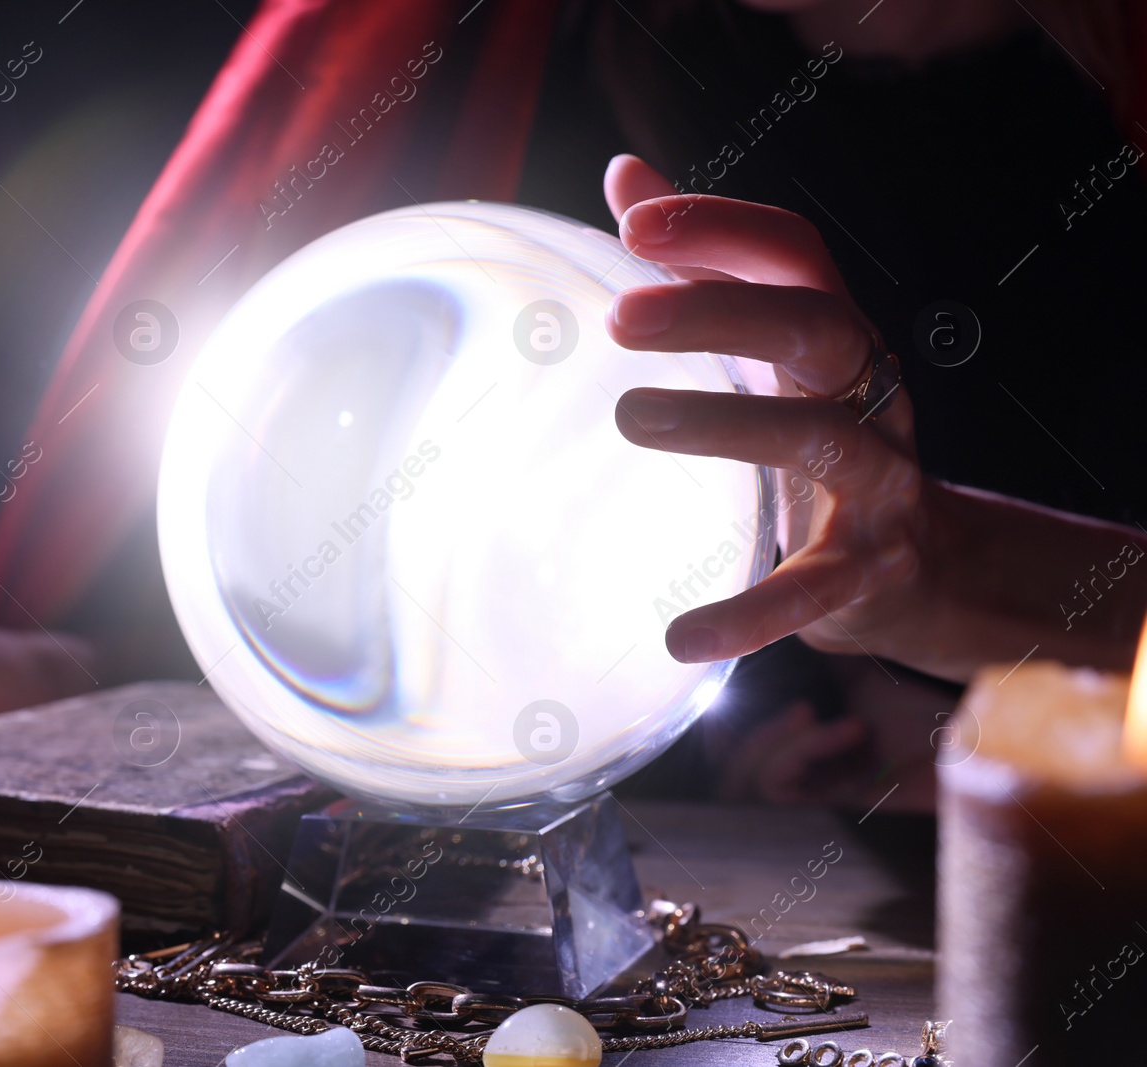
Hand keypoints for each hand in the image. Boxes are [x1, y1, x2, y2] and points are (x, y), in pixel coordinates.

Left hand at [603, 154, 927, 668]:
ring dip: (726, 425)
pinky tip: (679, 637)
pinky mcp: (869, 570)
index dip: (722, 228)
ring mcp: (880, 482)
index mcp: (835, 335)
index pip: (793, 252)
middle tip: (620, 319)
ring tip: (630, 418)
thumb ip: (701, 268)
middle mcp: (869, 393)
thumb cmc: (820, 438)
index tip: (632, 224)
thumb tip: (624, 174)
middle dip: (722, 311)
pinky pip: (812, 590)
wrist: (916, 569)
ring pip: (819, 439)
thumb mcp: (769, 351)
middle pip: (814, 325)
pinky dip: (749, 616)